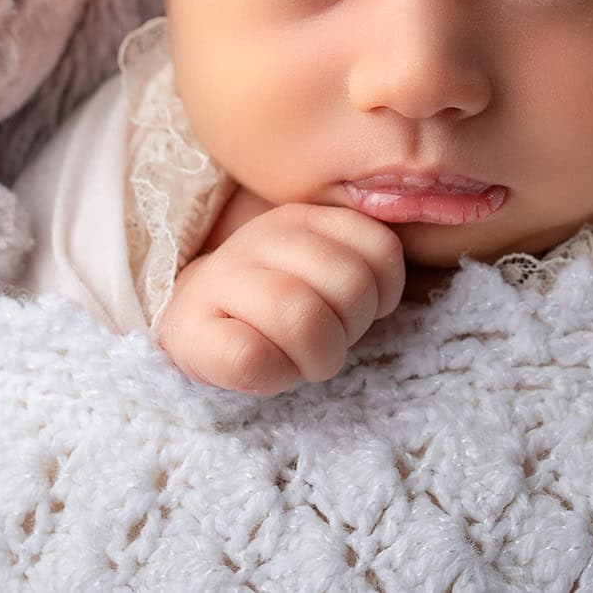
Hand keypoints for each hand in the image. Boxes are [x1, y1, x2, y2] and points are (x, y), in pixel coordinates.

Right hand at [155, 202, 405, 395]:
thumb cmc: (275, 303)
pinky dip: (276, 374)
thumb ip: (361, 257)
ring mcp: (223, 280)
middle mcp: (263, 238)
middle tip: (327, 340)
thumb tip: (401, 278)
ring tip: (302, 358)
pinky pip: (252, 358)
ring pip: (302, 318)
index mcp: (303, 218)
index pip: (380, 249)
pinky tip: (269, 369)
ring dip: (317, 356)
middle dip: (351, 328)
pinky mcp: (191, 331)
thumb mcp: (320, 266)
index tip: (358, 310)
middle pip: (349, 284)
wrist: (192, 321)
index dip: (382, 294)